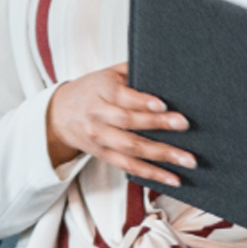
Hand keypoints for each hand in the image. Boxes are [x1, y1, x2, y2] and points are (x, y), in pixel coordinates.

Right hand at [45, 63, 194, 184]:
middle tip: (184, 125)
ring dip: (161, 155)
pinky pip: (129, 166)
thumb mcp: (107, 74)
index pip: (123, 97)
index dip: (143, 101)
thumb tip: (162, 69)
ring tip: (187, 160)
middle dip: (159, 125)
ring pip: (131, 148)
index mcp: (101, 91)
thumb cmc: (91, 90)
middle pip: (129, 122)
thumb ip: (131, 70)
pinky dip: (151, 174)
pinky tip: (172, 178)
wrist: (59, 114)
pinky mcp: (104, 155)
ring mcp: (101, 138)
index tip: (163, 104)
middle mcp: (99, 116)